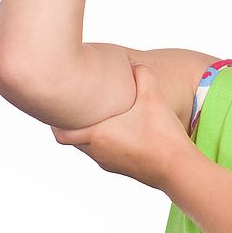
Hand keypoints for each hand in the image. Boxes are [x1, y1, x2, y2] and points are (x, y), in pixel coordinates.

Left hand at [50, 61, 190, 189]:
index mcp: (98, 135)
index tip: (56, 106)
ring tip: (96, 116)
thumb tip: (135, 63)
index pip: (60, 133)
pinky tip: (119, 131)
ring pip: (87, 147)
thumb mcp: (153, 98)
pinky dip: (103, 142)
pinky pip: (103, 153)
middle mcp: (97, 151)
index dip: (54, 120)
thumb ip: (143, 75)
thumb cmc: (162, 134)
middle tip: (73, 107)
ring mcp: (108, 162)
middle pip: (71, 140)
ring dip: (88, 134)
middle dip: (70, 124)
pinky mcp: (120, 168)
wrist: (177, 168)